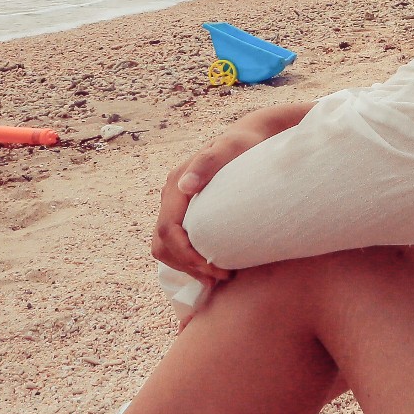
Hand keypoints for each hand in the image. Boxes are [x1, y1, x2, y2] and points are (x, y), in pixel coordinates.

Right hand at [152, 102, 312, 282]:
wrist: (251, 137)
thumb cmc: (245, 144)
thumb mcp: (231, 148)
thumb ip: (209, 162)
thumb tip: (185, 185)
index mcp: (176, 183)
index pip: (168, 230)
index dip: (187, 255)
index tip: (216, 268)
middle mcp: (172, 195)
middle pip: (162, 244)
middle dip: (186, 265)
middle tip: (220, 277)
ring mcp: (177, 204)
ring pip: (166, 247)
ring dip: (187, 267)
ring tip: (217, 277)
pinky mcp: (186, 211)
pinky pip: (177, 243)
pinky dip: (189, 260)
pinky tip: (212, 267)